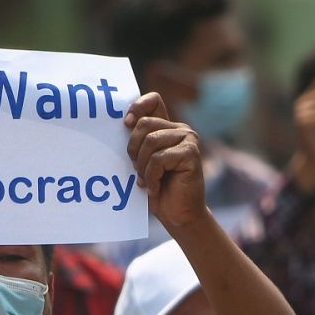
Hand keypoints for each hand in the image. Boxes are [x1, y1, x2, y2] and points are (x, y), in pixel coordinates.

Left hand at [125, 93, 206, 229]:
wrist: (178, 215)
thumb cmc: (158, 189)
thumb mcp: (142, 160)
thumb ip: (138, 141)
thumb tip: (123, 123)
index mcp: (167, 127)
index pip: (153, 100)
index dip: (137, 106)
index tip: (126, 124)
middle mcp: (180, 129)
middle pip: (144, 123)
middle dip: (133, 149)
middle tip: (136, 169)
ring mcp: (188, 139)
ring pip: (151, 141)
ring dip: (142, 166)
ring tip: (147, 181)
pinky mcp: (191, 154)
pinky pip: (159, 158)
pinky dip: (152, 176)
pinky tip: (155, 187)